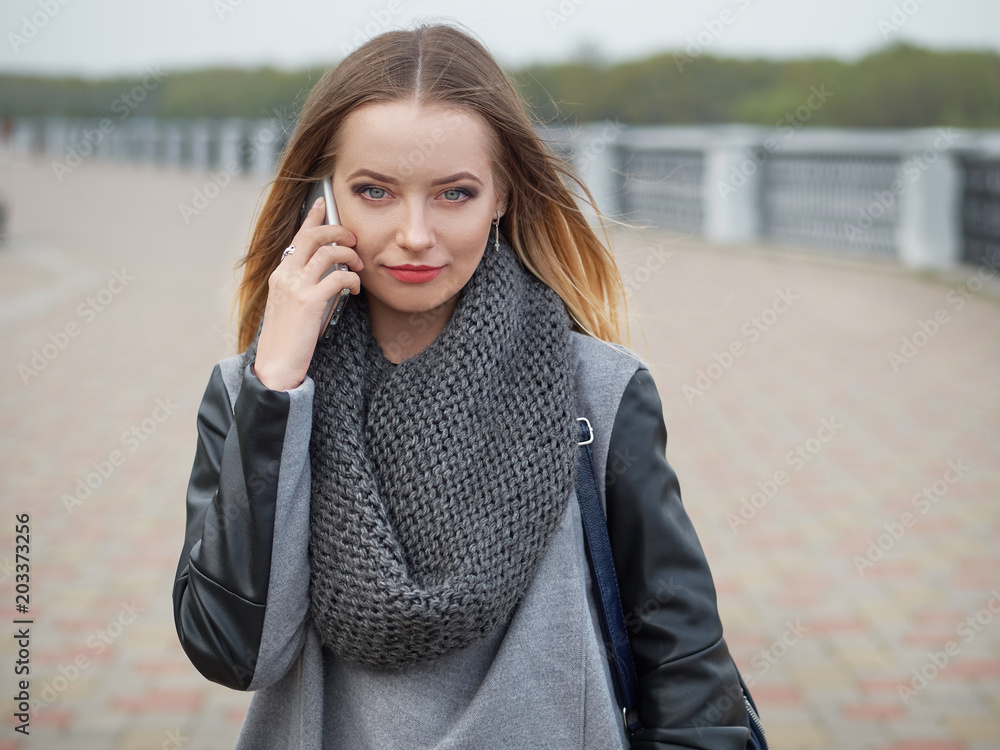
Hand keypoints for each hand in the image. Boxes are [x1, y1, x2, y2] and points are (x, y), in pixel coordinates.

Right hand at [253, 196, 362, 390]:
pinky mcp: (310, 301)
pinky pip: (339, 276)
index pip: (297, 236)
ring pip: (328, 251)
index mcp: (280, 274)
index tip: (324, 204)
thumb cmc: (287, 341)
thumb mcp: (291, 306)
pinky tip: (356, 289)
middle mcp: (285, 275)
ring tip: (358, 266)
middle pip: (314, 235)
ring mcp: (296, 286)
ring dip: (349, 254)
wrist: (275, 367)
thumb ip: (304, 286)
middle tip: (354, 240)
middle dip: (339, 231)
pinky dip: (353, 279)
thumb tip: (331, 274)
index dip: (312, 217)